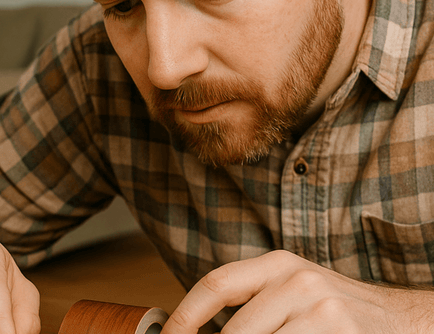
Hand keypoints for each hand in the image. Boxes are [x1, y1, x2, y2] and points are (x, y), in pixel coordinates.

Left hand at [162, 250, 433, 332]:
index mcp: (276, 264)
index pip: (215, 285)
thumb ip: (252, 305)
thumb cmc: (338, 311)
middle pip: (234, 330)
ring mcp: (320, 307)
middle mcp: (296, 279)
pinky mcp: (338, 331)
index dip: (185, 317)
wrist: (405, 320)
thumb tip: (202, 330)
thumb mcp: (292, 293)